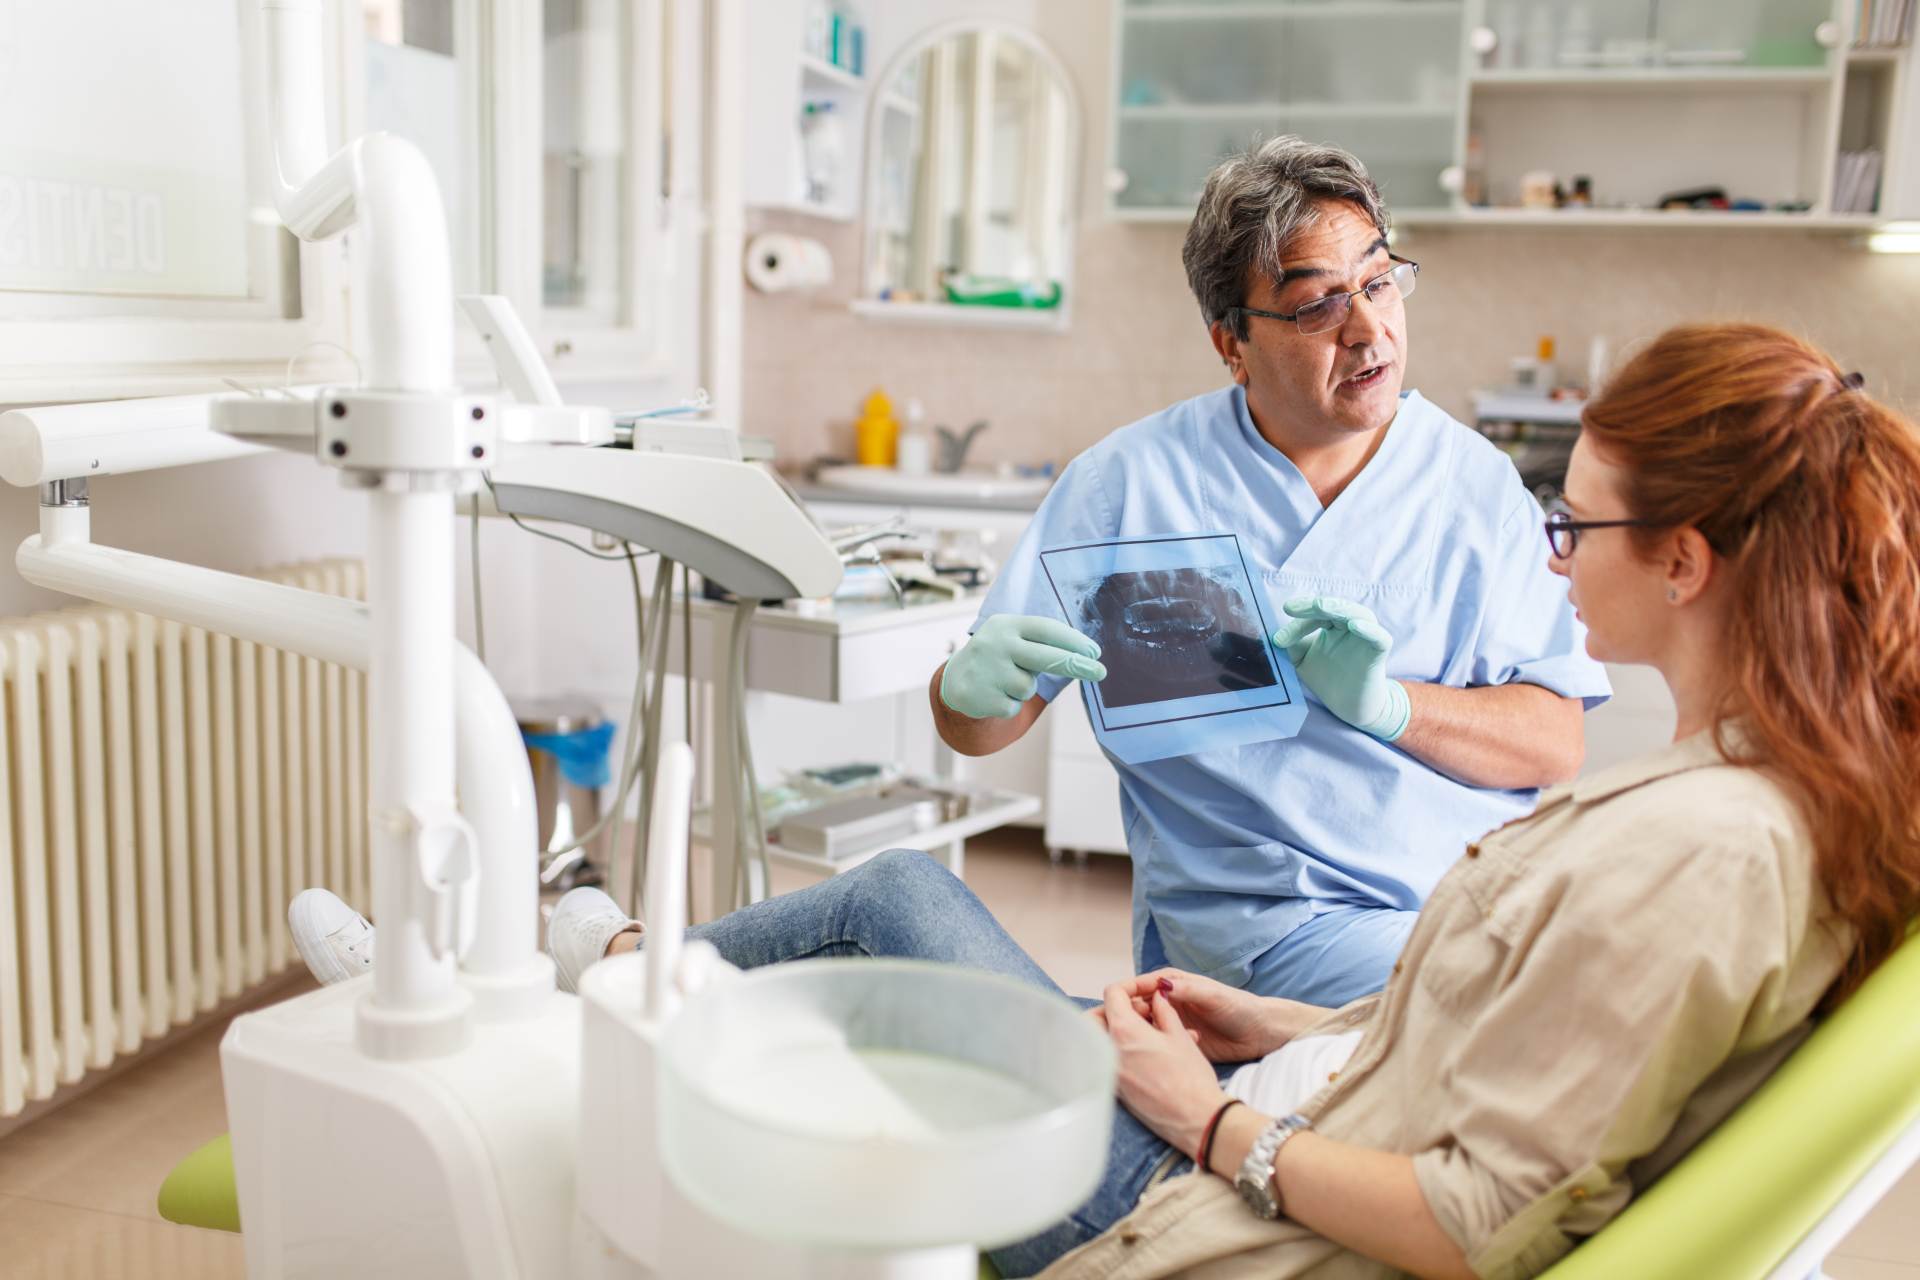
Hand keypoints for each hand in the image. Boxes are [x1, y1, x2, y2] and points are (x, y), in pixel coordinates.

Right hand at [939, 614, 1105, 719]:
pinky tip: (995, 694)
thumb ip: (1040, 643)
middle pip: (1046, 657)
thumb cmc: (997, 657)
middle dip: (1077, 665)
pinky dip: (1010, 704)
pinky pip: (1015, 706)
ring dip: (1024, 688)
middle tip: (1101, 672)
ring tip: (1006, 681)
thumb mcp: (1011, 638)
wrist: (954, 680)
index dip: (1073, 640)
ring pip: (1029, 686)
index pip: (1046, 629)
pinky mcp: (983, 697)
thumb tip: (1086, 655)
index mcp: (1006, 625)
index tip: (1095, 651)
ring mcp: (989, 671)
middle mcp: (996, 644)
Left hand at [1093, 982, 1227, 1158]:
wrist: (1196, 1118)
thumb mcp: (1179, 1036)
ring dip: (1115, 1029)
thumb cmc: (1191, 1078)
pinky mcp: (1115, 1089)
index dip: (1129, 987)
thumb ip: (1164, 1010)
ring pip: (1100, 1040)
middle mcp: (1109, 1051)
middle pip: (1095, 1018)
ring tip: (1146, 1031)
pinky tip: (1146, 1052)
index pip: (1112, 994)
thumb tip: (1157, 997)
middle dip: (1112, 1009)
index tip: (1143, 992)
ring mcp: (1110, 1072)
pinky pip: (1108, 1061)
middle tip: (1140, 1012)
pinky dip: (1119, 1050)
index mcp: (1124, 1032)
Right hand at [1122, 970, 1285, 1062]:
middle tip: (1116, 1032)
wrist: (1259, 1033)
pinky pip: (1156, 1044)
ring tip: (1129, 1048)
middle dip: (1124, 1017)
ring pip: (1142, 1027)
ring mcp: (1170, 1023)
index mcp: (1172, 983)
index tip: (1110, 1006)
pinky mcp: (1176, 1042)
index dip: (1123, 995)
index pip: (1139, 986)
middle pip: (1135, 1007)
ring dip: (1135, 1035)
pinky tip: (1149, 1058)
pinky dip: (1150, 1049)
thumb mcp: (1213, 996)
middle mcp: (1167, 1001)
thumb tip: (1160, 985)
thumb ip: (1188, 990)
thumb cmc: (1239, 1008)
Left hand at [1271, 596, 1409, 740]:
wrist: (1348, 706)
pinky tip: (1354, 626)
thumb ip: (1292, 645)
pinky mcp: (1379, 653)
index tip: (1278, 639)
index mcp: (1332, 625)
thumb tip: (1277, 635)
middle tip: (1293, 607)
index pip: (1314, 616)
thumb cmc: (1327, 679)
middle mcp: (1350, 627)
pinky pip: (1380, 637)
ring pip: (1359, 614)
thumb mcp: (1302, 660)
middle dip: (1314, 605)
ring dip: (1339, 607)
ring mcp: (1366, 638)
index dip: (1297, 624)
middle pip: (1336, 607)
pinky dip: (1369, 629)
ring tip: (1319, 606)